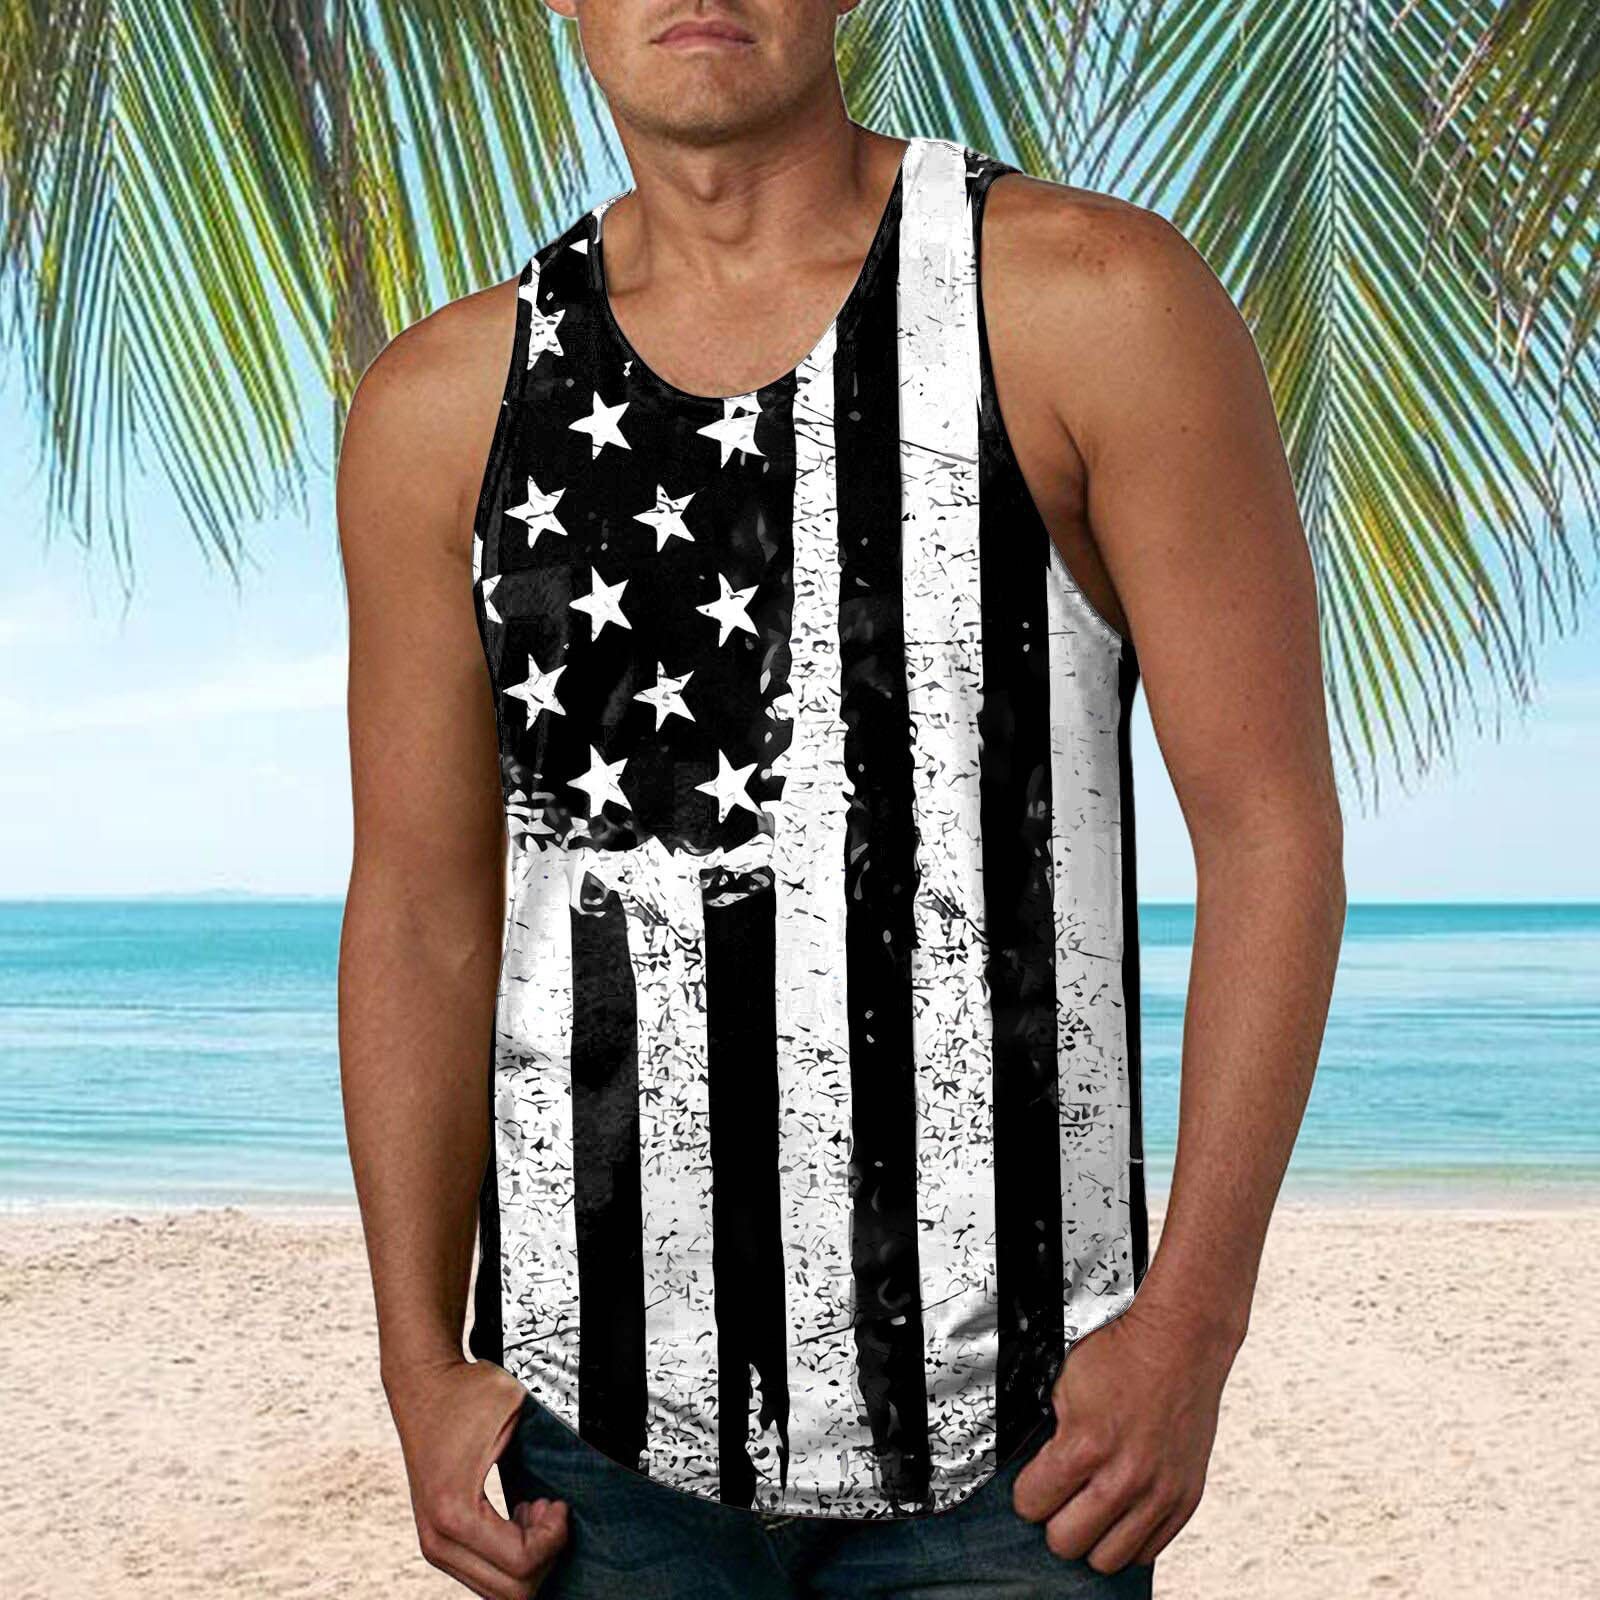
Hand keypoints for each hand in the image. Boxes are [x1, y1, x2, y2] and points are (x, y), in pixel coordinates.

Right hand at [385, 1357, 568, 1598]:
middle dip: (543, 1553)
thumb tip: (584, 1475)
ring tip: (534, 1509)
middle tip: (549, 1508)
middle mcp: (437, 1538)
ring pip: (497, 1590)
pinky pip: (484, 1575)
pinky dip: (511, 1557)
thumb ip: (548, 1446)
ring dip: (527, 1557)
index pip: (521, 1563)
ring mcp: (434, 1544)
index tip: (557, 1501)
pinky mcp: (438, 1540)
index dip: (554, 1536)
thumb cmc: (465, 1392)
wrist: (422, 1383)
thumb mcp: (515, 1409)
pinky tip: (519, 1515)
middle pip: (511, 1592)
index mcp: (454, 1512)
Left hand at [1012, 1293, 1237, 1572]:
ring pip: (1108, 1559)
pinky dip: (1130, 1536)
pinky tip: (1122, 1507)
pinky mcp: (1186, 1498)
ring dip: (1093, 1534)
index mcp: (1087, 1444)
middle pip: (1066, 1543)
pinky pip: (1148, 1550)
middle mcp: (1126, 1477)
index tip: (1034, 1480)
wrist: (1180, 1340)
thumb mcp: (1061, 1381)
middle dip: (1054, 1518)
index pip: (1032, 1505)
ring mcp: (1160, 1492)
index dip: (1028, 1491)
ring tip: (1090, 1505)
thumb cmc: (1120, 1353)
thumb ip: (1044, 1431)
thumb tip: (1024, 1468)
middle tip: (1060, 1494)